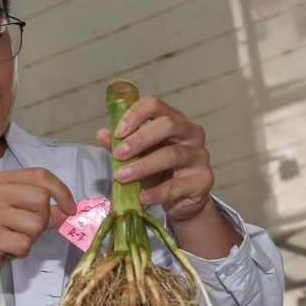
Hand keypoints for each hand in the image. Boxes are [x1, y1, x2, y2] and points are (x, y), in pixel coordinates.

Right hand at [0, 168, 75, 290]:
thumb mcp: (19, 216)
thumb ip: (44, 210)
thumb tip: (70, 210)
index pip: (40, 175)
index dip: (61, 191)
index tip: (70, 208)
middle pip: (41, 199)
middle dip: (42, 219)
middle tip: (26, 230)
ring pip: (35, 224)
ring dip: (31, 238)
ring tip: (12, 240)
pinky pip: (24, 244)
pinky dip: (21, 252)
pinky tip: (5, 250)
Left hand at [96, 96, 213, 224]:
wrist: (183, 201)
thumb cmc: (160, 172)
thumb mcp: (139, 156)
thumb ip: (121, 145)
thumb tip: (102, 134)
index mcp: (174, 120)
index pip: (155, 105)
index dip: (135, 115)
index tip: (117, 133)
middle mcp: (191, 133)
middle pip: (168, 125)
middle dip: (139, 139)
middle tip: (119, 154)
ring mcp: (200, 156)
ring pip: (172, 154)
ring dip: (142, 166)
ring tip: (122, 177)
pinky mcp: (203, 180)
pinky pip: (177, 185)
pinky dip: (156, 192)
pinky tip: (142, 196)